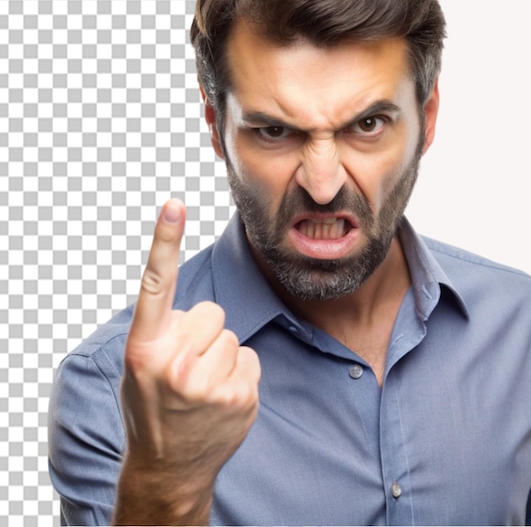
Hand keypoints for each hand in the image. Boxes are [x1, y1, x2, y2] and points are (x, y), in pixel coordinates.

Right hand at [114, 199, 260, 524]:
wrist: (169, 466)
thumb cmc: (152, 407)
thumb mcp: (140, 367)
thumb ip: (163, 331)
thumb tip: (201, 310)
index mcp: (144, 349)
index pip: (155, 285)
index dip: (164, 241)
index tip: (174, 204)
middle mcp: (174, 363)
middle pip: (212, 312)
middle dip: (203, 333)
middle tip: (187, 367)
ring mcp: (210, 383)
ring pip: (233, 336)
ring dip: (221, 356)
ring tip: (202, 387)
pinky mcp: (241, 396)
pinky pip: (250, 358)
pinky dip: (239, 374)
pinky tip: (221, 398)